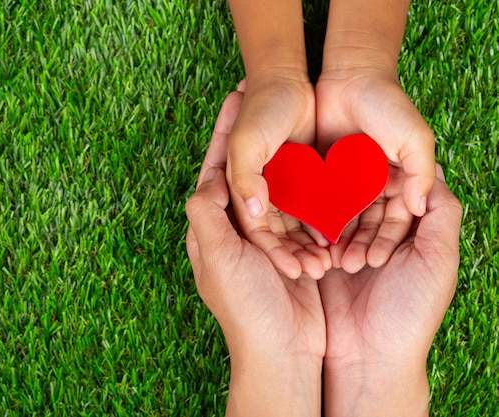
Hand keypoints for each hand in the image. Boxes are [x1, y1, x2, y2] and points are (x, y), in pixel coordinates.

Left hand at [186, 90, 324, 415]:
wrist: (282, 350)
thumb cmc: (245, 306)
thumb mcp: (217, 256)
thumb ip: (207, 213)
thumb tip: (209, 177)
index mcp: (213, 225)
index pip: (217, 168)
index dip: (225, 131)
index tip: (236, 96)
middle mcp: (237, 227)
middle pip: (247, 170)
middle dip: (256, 135)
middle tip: (265, 96)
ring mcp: (266, 237)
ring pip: (278, 186)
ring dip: (287, 158)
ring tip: (297, 121)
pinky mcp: (292, 247)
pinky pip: (302, 210)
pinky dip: (310, 191)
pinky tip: (320, 165)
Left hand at [315, 68, 435, 270]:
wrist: (350, 76)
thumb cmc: (388, 105)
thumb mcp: (415, 138)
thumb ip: (421, 173)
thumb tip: (419, 208)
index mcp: (396, 184)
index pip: (394, 223)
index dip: (386, 242)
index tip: (375, 260)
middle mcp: (369, 188)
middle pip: (364, 226)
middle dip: (356, 247)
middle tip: (345, 267)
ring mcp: (342, 183)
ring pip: (338, 219)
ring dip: (333, 239)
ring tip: (324, 260)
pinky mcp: (318, 174)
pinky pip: (315, 201)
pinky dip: (312, 219)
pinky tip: (306, 238)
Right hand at [318, 164, 461, 415]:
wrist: (368, 357)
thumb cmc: (410, 311)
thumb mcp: (439, 259)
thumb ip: (443, 211)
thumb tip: (432, 170)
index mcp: (414, 230)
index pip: (403, 188)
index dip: (392, 187)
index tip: (379, 193)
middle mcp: (382, 232)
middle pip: (368, 196)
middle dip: (365, 215)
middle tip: (366, 245)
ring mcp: (350, 241)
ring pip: (342, 211)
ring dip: (344, 231)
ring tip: (350, 265)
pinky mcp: (324, 254)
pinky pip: (318, 230)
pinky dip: (322, 240)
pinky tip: (327, 258)